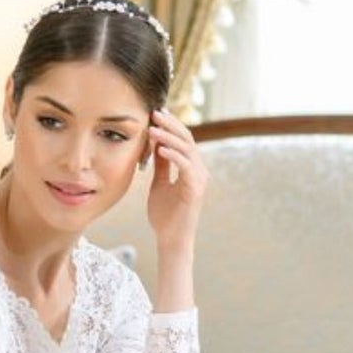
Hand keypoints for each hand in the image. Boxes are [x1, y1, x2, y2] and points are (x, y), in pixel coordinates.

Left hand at [144, 108, 206, 256]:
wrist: (171, 240)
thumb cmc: (165, 216)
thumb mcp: (160, 184)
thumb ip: (161, 165)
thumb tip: (157, 144)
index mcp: (191, 169)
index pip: (183, 140)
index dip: (171, 125)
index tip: (156, 113)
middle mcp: (199, 171)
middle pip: (187, 139)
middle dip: (171, 124)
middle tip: (154, 112)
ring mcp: (199, 180)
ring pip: (187, 149)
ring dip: (169, 136)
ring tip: (152, 128)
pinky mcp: (195, 190)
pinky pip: (185, 166)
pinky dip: (173, 155)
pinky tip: (160, 147)